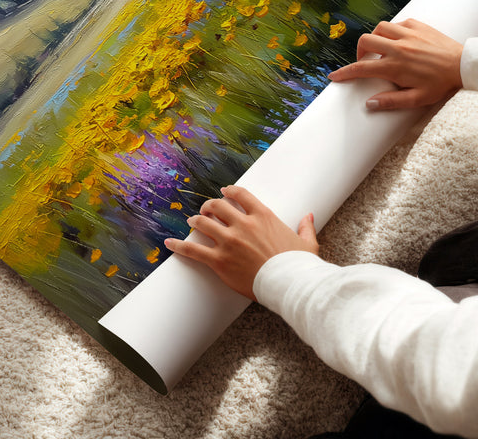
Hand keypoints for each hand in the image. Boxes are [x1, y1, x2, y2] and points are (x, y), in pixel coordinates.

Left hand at [164, 186, 317, 300]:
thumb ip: (305, 227)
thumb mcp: (306, 243)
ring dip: (196, 221)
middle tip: (205, 210)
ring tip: (191, 222)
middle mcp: (243, 224)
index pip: (240, 195)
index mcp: (263, 216)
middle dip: (209, 206)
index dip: (229, 191)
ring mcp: (229, 242)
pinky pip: (194, 250)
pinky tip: (169, 243)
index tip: (224, 192)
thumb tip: (309, 216)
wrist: (290, 284)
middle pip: (218, 206)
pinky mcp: (219, 261)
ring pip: (204, 223)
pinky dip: (179, 246)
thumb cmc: (299, 265)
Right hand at [328, 18, 462, 110]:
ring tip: (381, 49)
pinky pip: (397, 23)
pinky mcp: (418, 25)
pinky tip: (398, 40)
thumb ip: (392, 102)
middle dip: (359, 52)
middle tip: (365, 61)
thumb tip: (369, 104)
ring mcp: (408, 34)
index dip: (344, 73)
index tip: (334, 77)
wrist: (464, 65)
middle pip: (365, 42)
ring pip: (379, 28)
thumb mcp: (417, 99)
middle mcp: (398, 47)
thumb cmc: (441, 84)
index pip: (361, 69)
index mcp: (395, 66)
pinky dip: (393, 31)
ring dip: (375, 38)